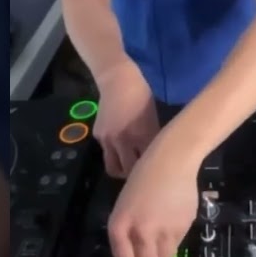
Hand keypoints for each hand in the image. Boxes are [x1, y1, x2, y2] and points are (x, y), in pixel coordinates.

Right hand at [94, 60, 159, 177]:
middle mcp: (123, 140)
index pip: (147, 163)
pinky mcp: (98, 135)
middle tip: (142, 175)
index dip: (152, 170)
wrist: (117, 79)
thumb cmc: (141, 95)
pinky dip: (114, 154)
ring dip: (121, 171)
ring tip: (129, 168)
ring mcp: (108, 139)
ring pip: (112, 167)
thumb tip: (155, 154)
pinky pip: (106, 153)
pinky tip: (120, 148)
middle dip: (135, 177)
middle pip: (128, 172)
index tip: (157, 174)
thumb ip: (152, 138)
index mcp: (141, 135)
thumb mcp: (153, 117)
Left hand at [107, 137, 200, 256]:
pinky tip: (172, 233)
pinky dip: (174, 246)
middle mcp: (139, 232)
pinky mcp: (181, 229)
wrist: (172, 162)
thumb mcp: (126, 204)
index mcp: (120, 225)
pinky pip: (176, 246)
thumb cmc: (145, 178)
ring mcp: (162, 231)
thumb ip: (129, 231)